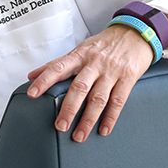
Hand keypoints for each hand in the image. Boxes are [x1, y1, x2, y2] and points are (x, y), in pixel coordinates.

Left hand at [26, 25, 153, 141]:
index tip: (32, 93)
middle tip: (60, 126)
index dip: (44, 80)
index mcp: (79, 55)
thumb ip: (58, 64)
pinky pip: (118, 101)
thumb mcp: (80, 49)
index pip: (58, 67)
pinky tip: (103, 130)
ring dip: (88, 119)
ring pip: (98, 98)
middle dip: (69, 108)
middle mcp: (94, 63)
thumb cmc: (103, 44)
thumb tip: (32, 75)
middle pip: (79, 87)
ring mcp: (112, 71)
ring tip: (79, 135)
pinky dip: (110, 117)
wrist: (134, 32)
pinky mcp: (128, 78)